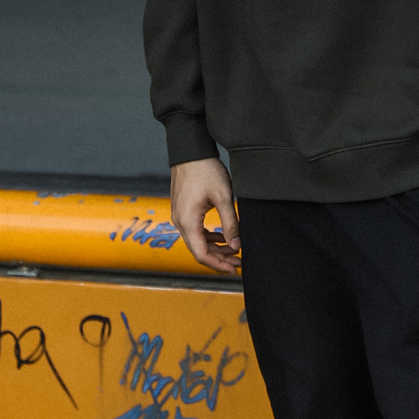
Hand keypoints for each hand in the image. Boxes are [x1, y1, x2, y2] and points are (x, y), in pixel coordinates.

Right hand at [170, 157, 241, 273]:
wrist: (190, 150)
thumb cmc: (205, 170)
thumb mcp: (223, 196)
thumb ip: (230, 223)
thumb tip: (236, 245)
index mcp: (188, 221)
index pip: (201, 254)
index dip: (218, 265)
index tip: (235, 268)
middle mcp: (180, 221)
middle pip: (199, 250)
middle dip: (219, 258)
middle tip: (239, 261)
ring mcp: (180, 215)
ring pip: (197, 241)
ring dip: (215, 247)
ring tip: (234, 249)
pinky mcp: (183, 209)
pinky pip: (195, 230)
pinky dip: (209, 236)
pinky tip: (222, 236)